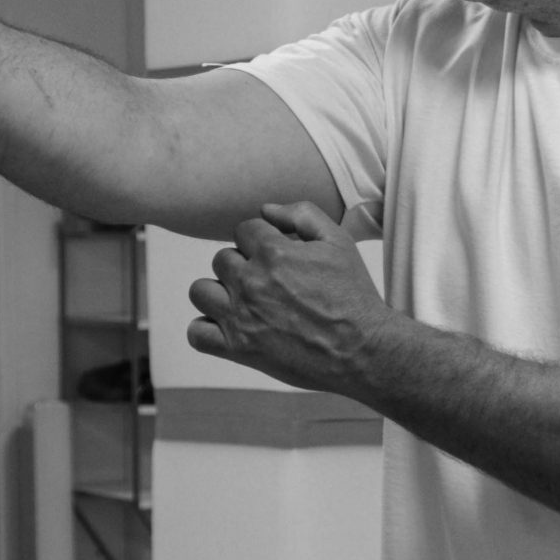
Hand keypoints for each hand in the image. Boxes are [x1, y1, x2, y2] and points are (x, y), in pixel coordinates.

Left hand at [186, 203, 394, 395]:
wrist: (363, 350)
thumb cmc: (354, 295)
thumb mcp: (338, 241)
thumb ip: (302, 214)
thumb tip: (266, 210)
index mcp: (273, 253)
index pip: (243, 230)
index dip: (260, 241)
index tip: (277, 258)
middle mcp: (251, 282)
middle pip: (221, 260)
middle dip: (242, 267)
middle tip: (269, 284)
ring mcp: (240, 317)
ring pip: (200, 291)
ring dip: (218, 293)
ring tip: (242, 303)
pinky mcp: (237, 349)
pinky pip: (196, 333)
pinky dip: (206, 329)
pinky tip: (228, 327)